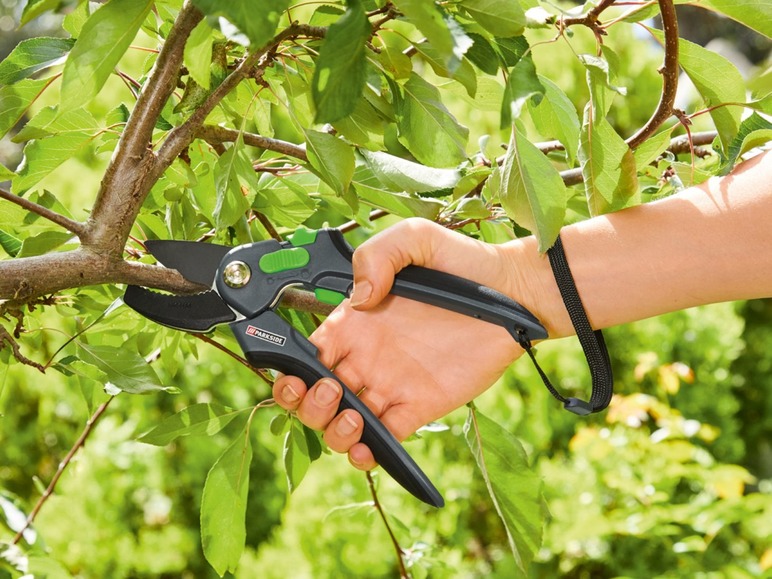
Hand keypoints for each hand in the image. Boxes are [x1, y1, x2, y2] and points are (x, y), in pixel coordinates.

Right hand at [273, 219, 532, 469]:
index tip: (295, 373)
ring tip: (351, 417)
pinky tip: (366, 448)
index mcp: (355, 322)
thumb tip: (360, 299)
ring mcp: (391, 385)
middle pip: (315, 394)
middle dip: (305, 403)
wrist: (513, 292)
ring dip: (332, 430)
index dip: (291, 368)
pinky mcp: (419, 407)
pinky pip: (384, 439)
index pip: (307, 352)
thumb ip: (377, 256)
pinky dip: (367, 453)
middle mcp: (366, 356)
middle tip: (328, 391)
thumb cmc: (462, 262)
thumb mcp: (415, 239)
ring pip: (343, 422)